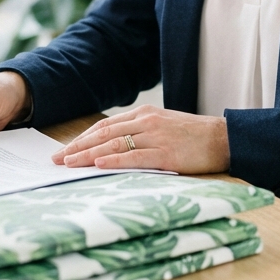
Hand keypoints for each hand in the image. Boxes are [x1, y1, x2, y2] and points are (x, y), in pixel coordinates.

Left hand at [50, 105, 229, 174]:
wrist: (223, 138)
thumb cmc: (193, 136)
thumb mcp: (163, 127)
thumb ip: (139, 133)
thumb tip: (113, 148)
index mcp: (144, 114)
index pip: (105, 126)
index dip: (82, 138)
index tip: (65, 150)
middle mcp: (146, 122)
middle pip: (103, 134)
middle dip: (77, 147)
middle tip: (57, 159)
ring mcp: (155, 136)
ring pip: (113, 145)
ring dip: (88, 155)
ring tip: (69, 164)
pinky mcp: (165, 153)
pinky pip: (133, 157)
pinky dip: (114, 161)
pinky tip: (98, 165)